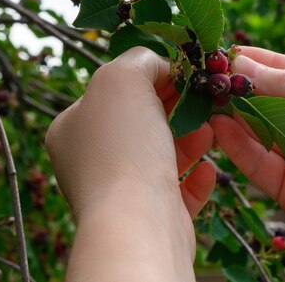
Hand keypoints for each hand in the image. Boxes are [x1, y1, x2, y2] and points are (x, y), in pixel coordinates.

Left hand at [45, 47, 215, 281]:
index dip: (151, 77)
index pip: (115, 91)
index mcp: (73, 127)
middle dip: (175, 106)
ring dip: (191, 137)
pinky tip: (209, 168)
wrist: (137, 224)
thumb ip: (139, 60)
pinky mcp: (152, 216)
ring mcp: (122, 190)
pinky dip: (197, 175)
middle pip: (142, 121)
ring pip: (163, 154)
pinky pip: (179, 189)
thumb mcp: (122, 78)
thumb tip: (161, 65)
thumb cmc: (123, 147)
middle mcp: (93, 159)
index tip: (183, 73)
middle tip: (202, 97)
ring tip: (211, 128)